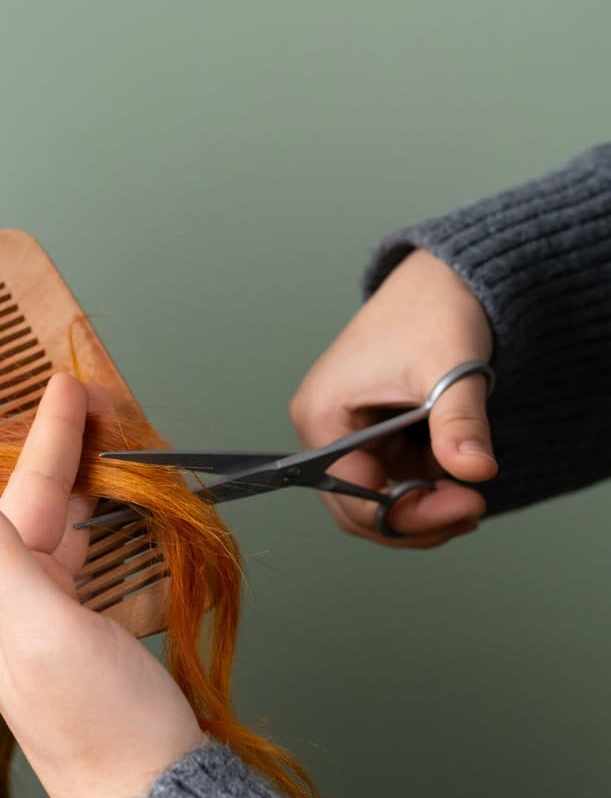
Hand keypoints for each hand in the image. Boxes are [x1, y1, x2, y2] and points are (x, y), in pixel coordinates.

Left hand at [0, 372, 205, 797]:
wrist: (152, 797)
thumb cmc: (105, 723)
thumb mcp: (47, 635)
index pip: (24, 498)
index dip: (49, 438)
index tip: (67, 385)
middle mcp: (15, 609)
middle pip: (40, 509)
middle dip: (68, 452)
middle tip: (96, 401)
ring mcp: (50, 626)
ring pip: (63, 532)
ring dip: (84, 484)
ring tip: (106, 441)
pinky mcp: (85, 639)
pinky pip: (85, 560)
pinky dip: (100, 524)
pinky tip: (109, 511)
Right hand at [290, 248, 497, 547]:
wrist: (444, 280)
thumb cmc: (433, 311)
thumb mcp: (450, 368)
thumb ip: (459, 422)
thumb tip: (476, 470)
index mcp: (322, 414)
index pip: (352, 496)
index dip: (407, 515)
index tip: (466, 505)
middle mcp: (323, 429)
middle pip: (357, 508)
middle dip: (416, 518)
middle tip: (470, 509)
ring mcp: (344, 433)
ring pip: (378, 499)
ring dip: (425, 503)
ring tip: (470, 487)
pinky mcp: (370, 433)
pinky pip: (393, 478)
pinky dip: (427, 484)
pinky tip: (458, 469)